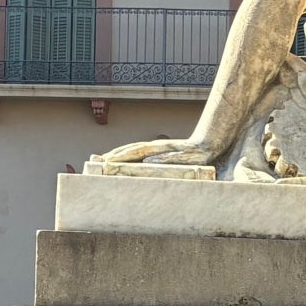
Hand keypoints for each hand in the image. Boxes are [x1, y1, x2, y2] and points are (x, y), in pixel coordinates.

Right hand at [97, 136, 217, 166]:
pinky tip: (125, 163)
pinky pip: (139, 155)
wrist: (210, 143)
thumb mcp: (187, 158)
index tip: (105, 162)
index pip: (133, 151)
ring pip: (132, 151)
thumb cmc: (201, 153)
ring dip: (118, 156)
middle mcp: (154, 147)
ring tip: (103, 161)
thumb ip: (169, 160)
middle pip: (128, 150)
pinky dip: (128, 158)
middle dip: (112, 155)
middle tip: (95, 161)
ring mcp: (156, 149)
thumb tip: (149, 160)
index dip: (119, 156)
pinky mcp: (160, 153)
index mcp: (158, 149)